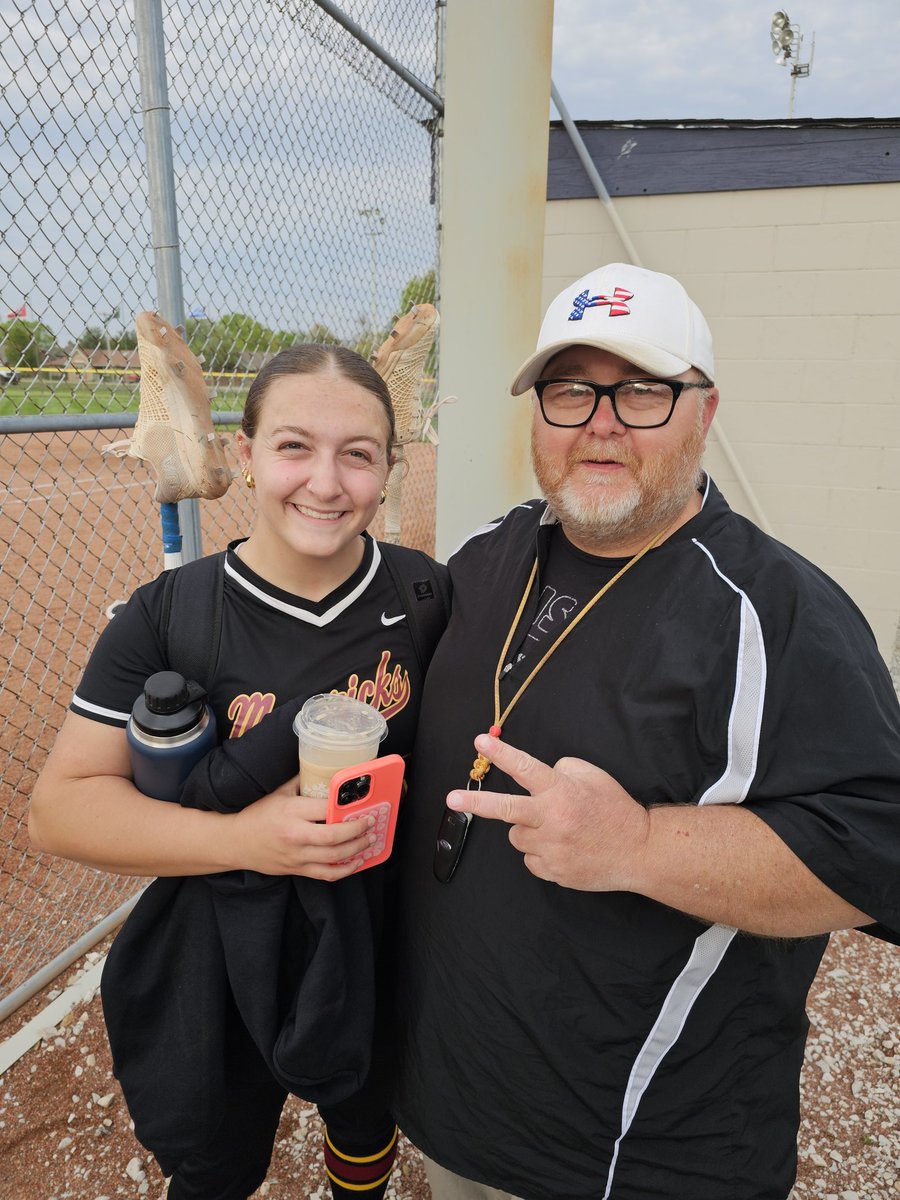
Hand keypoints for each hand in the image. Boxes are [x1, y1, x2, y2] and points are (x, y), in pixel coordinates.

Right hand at [233, 774, 374, 879]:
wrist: (235, 843)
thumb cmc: (257, 814)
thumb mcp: (278, 792)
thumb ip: (302, 781)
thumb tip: (324, 769)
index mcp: (291, 811)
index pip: (326, 809)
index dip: (347, 807)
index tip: (361, 803)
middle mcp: (295, 835)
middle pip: (334, 836)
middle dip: (358, 830)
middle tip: (371, 822)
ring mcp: (296, 855)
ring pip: (334, 857)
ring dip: (357, 850)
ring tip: (370, 840)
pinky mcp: (297, 870)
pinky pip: (325, 874)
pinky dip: (344, 870)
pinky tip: (356, 862)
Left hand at [447, 734, 649, 890]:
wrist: (639, 851)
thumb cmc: (614, 809)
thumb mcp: (592, 776)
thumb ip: (561, 770)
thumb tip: (538, 776)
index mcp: (561, 791)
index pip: (525, 767)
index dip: (500, 754)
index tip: (480, 741)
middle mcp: (552, 819)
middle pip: (506, 809)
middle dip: (476, 803)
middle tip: (451, 799)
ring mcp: (551, 848)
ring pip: (518, 837)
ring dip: (529, 831)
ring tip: (557, 831)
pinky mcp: (553, 872)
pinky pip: (531, 860)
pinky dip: (541, 853)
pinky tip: (564, 849)